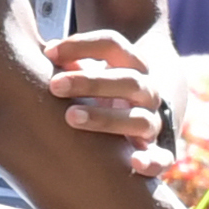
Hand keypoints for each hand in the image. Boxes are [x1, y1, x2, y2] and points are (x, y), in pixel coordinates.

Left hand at [40, 30, 173, 174]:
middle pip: (128, 81)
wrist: (129, 128)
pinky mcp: (157, 154)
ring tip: (71, 117)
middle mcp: (146, 93)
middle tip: (55, 85)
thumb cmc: (95, 96)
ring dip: (105, 118)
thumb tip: (46, 53)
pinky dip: (152, 162)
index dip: (82, 45)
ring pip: (138, 119)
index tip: (48, 53)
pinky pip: (162, 159)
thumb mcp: (86, 74)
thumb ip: (68, 62)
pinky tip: (134, 163)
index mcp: (131, 66)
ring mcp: (152, 123)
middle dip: (91, 82)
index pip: (114, 45)